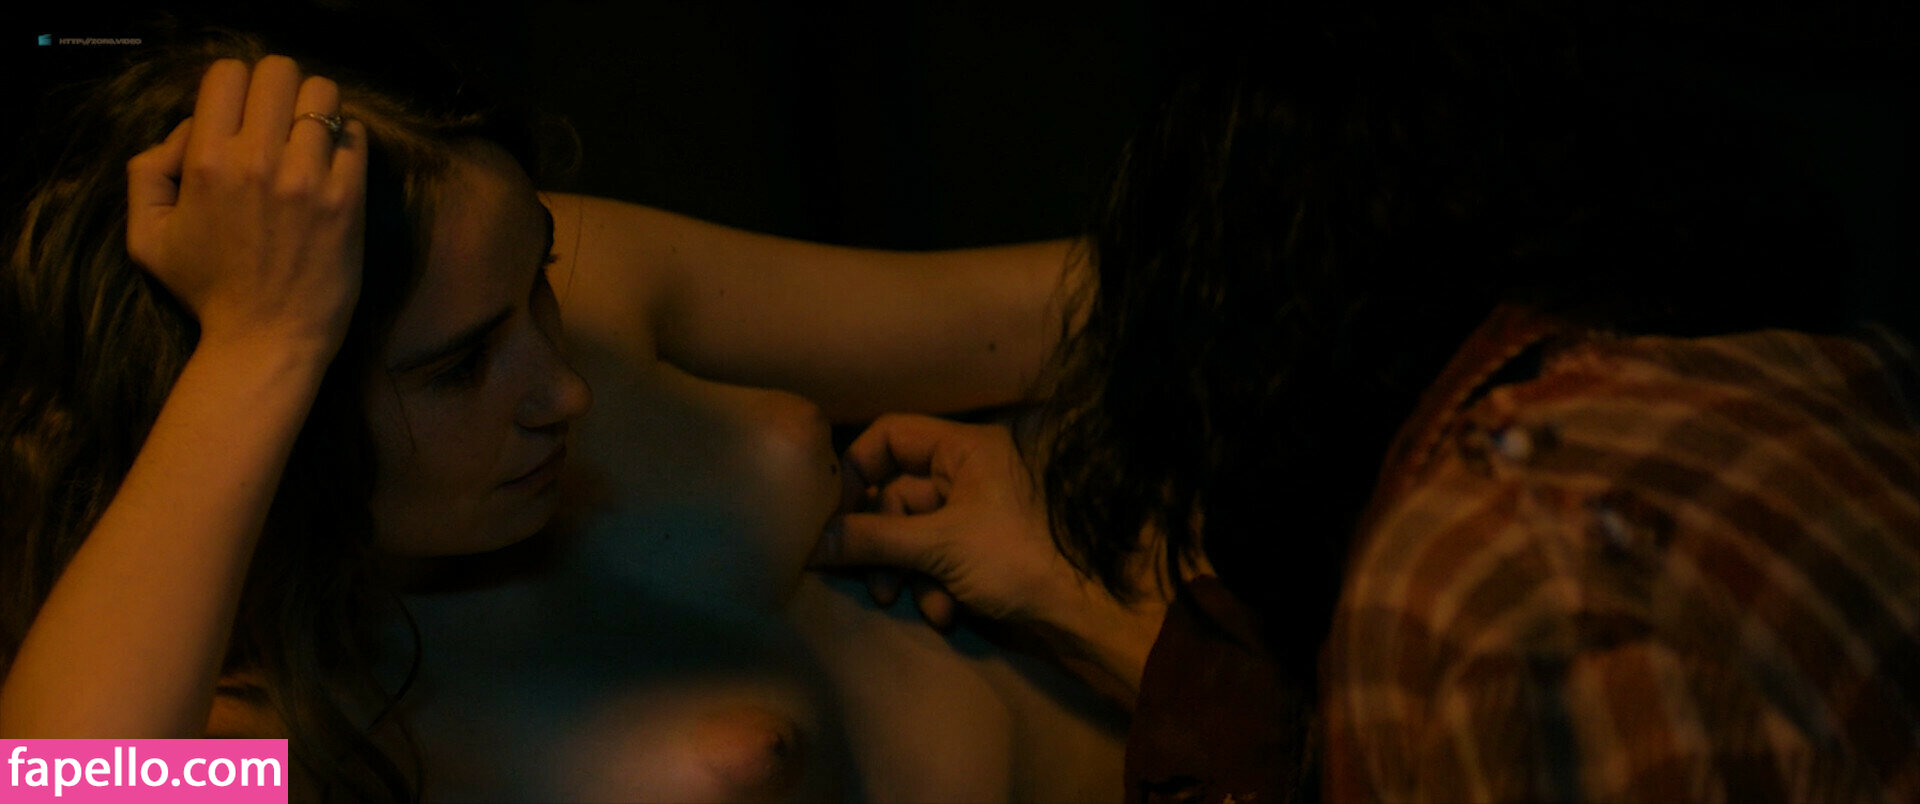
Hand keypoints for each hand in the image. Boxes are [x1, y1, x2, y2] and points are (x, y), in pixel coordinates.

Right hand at [125, 56, 366, 355]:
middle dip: (277, 86)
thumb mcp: (147, 235)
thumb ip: (149, 171)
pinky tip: (333, 160)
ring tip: (310, 134)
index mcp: (207, 162)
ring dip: (316, 107)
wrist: (267, 338)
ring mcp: (308, 178)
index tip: (240, 109)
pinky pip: (355, 134)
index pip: (227, 72)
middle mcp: (258, 161)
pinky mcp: (347, 198)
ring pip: (324, 94)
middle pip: (279, 70)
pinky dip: (346, 137)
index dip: (234, 83)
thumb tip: (190, 129)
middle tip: (278, 115)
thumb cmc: (207, 290)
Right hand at [811, 414, 1168, 704]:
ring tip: (908, 603)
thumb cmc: (1019, 559)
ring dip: (906, 572)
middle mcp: (970, 472)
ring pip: (914, 533)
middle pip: (896, 493)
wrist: (1085, 612)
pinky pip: (937, 558)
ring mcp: (976, 512)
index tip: (835, 516)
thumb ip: (871, 539)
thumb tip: (810, 540)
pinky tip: (945, 614)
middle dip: (882, 542)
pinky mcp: (981, 550)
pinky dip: (933, 586)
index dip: (857, 471)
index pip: (891, 436)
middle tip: (871, 579)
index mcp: (966, 448)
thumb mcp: (939, 547)